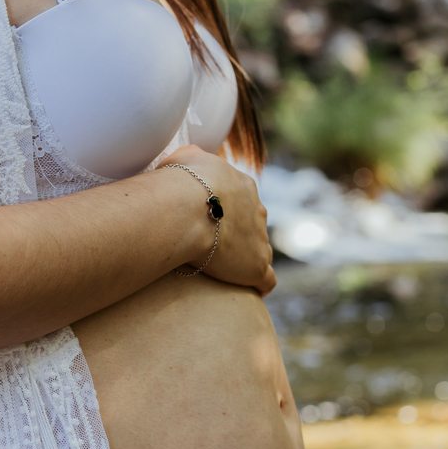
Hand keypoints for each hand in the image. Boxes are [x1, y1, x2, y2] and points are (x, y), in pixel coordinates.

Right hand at [160, 146, 275, 296]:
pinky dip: (260, 283)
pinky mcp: (256, 266)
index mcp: (242, 187)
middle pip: (253, 225)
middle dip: (239, 234)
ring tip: (230, 271)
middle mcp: (257, 212)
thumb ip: (192, 158)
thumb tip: (188, 161)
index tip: (209, 221)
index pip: (240, 200)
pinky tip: (251, 290)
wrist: (187, 208)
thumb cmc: (180, 182)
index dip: (225, 211)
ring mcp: (260, 240)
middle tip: (215, 245)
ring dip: (247, 258)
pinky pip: (267, 278)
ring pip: (260, 250)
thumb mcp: (184, 158)